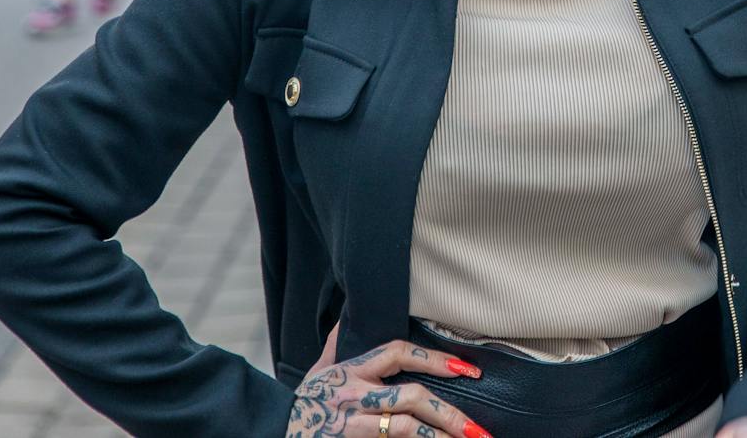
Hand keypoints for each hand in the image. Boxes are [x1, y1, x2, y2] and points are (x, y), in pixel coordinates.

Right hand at [287, 340, 490, 437]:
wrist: (268, 430)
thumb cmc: (299, 405)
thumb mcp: (315, 372)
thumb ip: (333, 347)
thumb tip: (342, 320)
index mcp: (350, 371)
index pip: (399, 353)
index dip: (436, 359)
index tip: (467, 369)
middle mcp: (353, 396)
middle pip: (412, 397)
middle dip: (450, 413)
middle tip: (478, 429)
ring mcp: (351, 425)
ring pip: (405, 428)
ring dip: (440, 437)